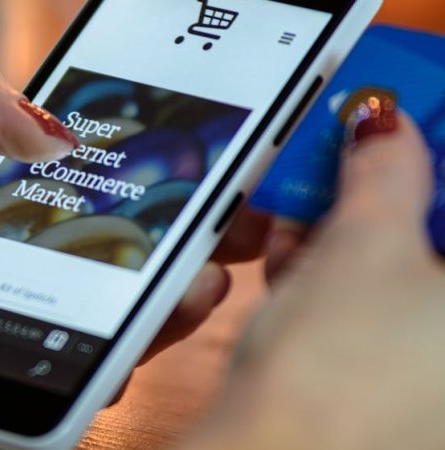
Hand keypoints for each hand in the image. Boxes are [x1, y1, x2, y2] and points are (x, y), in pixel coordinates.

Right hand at [183, 112, 444, 449]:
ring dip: (349, 235)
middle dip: (388, 194)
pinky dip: (334, 281)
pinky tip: (289, 261)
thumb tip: (384, 125)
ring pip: (401, 277)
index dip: (434, 155)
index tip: (400, 123)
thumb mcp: (363, 246)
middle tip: (345, 158)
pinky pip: (371, 314)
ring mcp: (430, 374)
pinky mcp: (385, 389)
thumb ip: (384, 172)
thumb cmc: (335, 373)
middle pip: (432, 241)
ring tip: (298, 212)